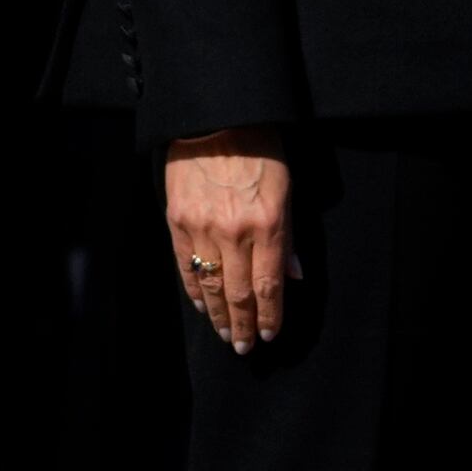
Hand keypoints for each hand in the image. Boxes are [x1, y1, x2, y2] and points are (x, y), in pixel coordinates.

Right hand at [165, 132, 293, 353]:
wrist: (217, 122)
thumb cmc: (262, 151)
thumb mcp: (288, 190)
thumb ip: (288, 237)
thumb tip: (293, 276)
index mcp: (268, 224)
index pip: (269, 285)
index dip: (271, 314)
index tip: (271, 334)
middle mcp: (234, 232)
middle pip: (238, 293)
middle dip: (244, 324)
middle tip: (246, 347)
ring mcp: (202, 229)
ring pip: (210, 286)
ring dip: (219, 315)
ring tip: (227, 335)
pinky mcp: (178, 223)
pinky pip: (186, 267)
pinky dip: (194, 292)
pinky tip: (203, 307)